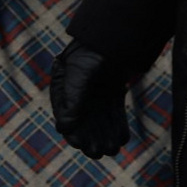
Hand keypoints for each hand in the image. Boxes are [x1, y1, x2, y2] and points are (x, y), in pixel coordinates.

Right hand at [49, 44, 132, 160]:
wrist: (115, 32)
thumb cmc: (92, 50)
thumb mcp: (80, 73)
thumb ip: (73, 99)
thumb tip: (64, 128)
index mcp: (63, 89)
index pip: (66, 117)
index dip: (74, 132)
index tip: (81, 145)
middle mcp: (79, 94)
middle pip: (85, 122)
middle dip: (92, 138)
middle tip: (100, 153)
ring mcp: (96, 92)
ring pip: (100, 120)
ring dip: (105, 136)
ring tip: (113, 151)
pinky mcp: (113, 90)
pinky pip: (114, 113)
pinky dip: (117, 126)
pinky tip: (122, 139)